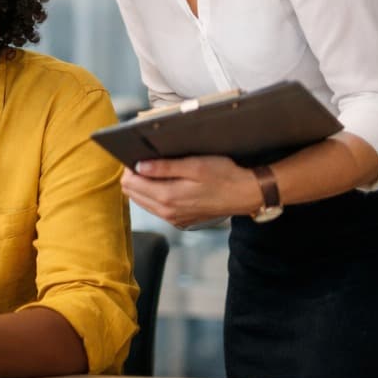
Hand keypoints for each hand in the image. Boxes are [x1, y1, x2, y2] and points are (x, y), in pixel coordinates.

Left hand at [121, 155, 261, 228]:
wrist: (246, 194)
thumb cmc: (224, 175)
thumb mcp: (195, 165)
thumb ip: (165, 167)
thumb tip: (139, 166)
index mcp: (167, 197)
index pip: (131, 183)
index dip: (130, 168)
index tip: (138, 156)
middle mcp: (166, 211)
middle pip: (132, 193)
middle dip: (134, 177)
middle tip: (146, 162)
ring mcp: (172, 218)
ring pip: (142, 201)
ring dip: (142, 186)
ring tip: (156, 171)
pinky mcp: (179, 220)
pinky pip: (155, 207)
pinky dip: (153, 195)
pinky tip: (165, 184)